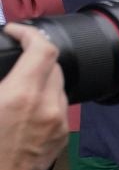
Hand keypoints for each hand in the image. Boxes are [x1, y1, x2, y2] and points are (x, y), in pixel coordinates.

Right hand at [0, 25, 68, 169]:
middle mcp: (47, 107)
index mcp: (22, 97)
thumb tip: (3, 72)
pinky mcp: (62, 137)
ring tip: (18, 82)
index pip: (43, 49)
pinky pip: (59, 106)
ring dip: (41, 77)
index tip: (16, 32)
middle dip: (35, 56)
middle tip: (16, 56)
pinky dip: (45, 98)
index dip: (29, 33)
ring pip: (58, 85)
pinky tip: (24, 107)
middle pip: (53, 64)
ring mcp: (58, 123)